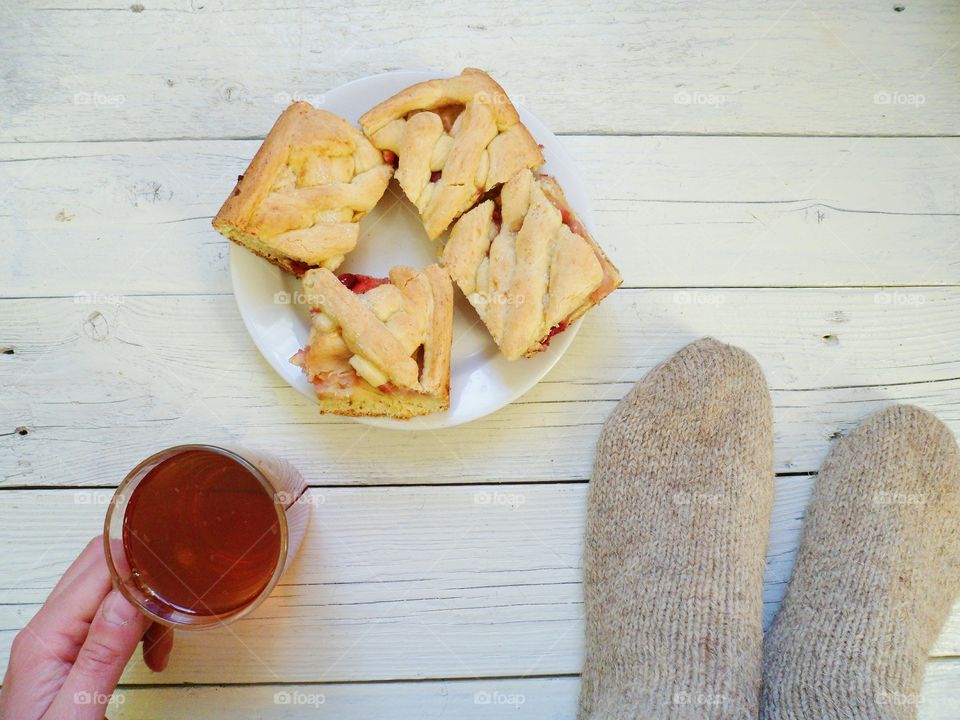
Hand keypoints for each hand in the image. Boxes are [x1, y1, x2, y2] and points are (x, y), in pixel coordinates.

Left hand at [0, 537, 173, 718]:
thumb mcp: (77, 714)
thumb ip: (102, 654)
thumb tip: (130, 597)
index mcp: (44, 638)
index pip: (97, 570)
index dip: (139, 565)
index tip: (175, 576)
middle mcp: (48, 630)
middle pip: (101, 565)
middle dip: (145, 577)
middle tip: (175, 602)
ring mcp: (59, 637)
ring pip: (112, 587)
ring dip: (147, 605)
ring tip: (163, 645)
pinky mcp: (74, 650)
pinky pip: (113, 614)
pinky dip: (141, 624)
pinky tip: (152, 653)